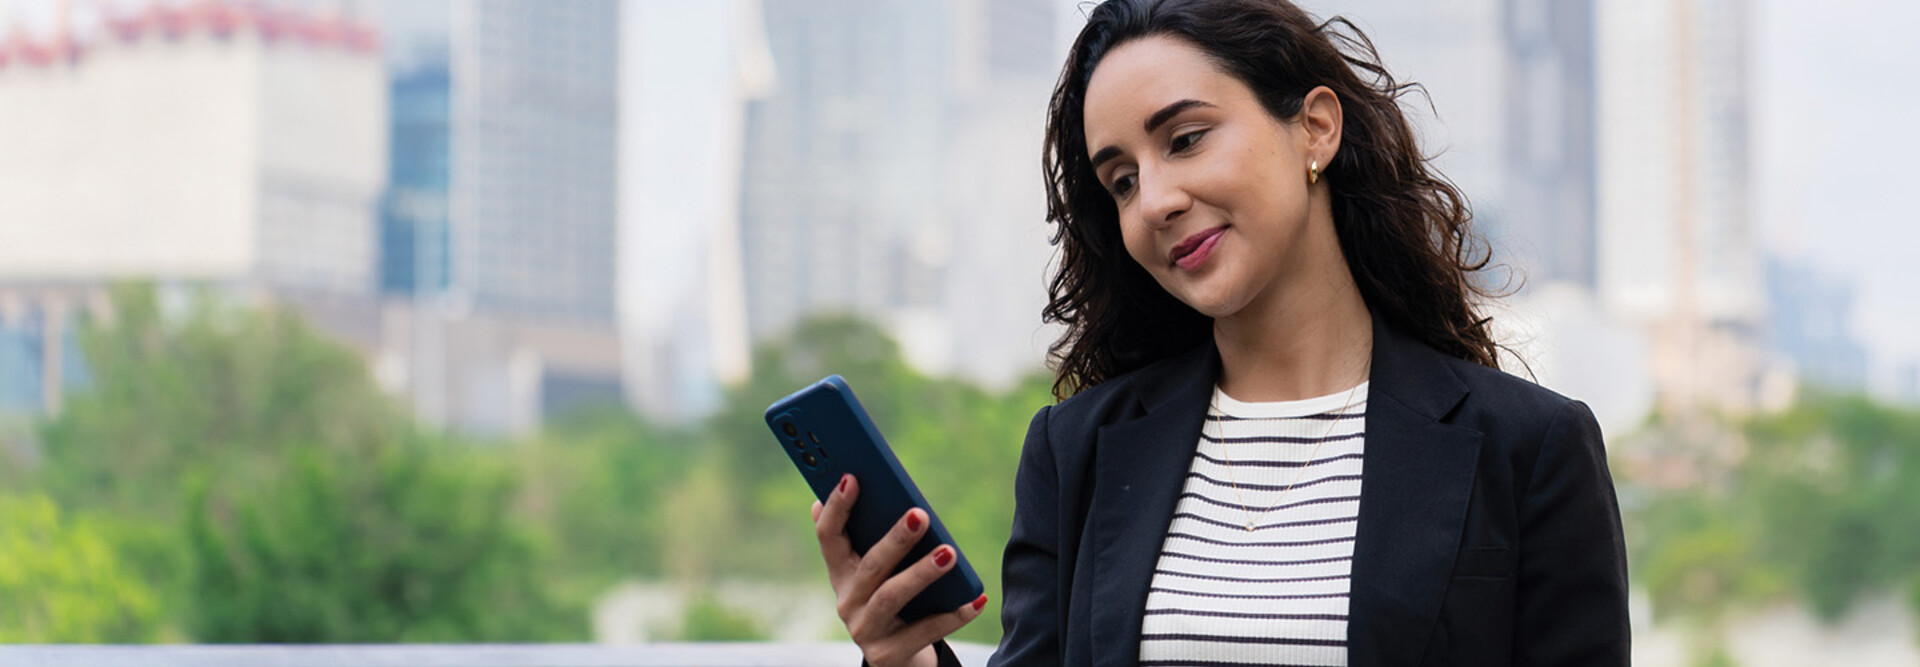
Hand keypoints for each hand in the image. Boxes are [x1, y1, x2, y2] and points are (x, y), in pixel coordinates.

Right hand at [812, 474, 988, 666]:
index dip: (837, 508)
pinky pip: (924, 631)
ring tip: (950, 553)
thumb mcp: (880, 572)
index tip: (853, 478)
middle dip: (894, 539)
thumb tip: (844, 489)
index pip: (829, 537)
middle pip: (869, 567)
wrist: (899, 661)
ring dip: (921, 573)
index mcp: (841, 574)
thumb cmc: (895, 603)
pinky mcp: (888, 655)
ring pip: (891, 597)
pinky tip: (976, 599)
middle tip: (920, 515)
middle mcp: (847, 602)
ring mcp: (865, 631)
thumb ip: (870, 537)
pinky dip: (952, 615)